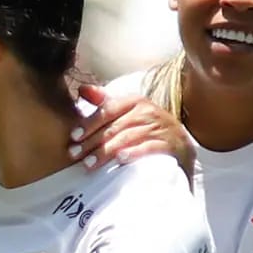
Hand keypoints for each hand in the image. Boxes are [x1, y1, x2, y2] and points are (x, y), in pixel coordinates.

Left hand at [70, 82, 189, 171]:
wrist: (179, 143)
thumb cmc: (146, 126)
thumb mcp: (127, 110)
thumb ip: (104, 101)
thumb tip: (81, 88)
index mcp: (135, 101)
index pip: (108, 110)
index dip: (89, 123)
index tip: (74, 136)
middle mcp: (147, 112)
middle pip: (114, 126)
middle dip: (92, 141)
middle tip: (75, 154)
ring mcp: (159, 128)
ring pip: (127, 137)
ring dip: (106, 151)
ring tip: (89, 163)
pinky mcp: (168, 144)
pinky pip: (149, 147)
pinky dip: (134, 153)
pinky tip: (120, 159)